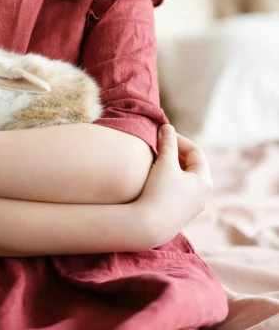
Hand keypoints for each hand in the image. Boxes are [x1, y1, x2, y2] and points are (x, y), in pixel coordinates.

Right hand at [135, 124, 212, 247]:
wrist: (148, 226)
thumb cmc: (159, 191)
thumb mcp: (165, 163)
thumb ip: (168, 143)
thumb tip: (168, 127)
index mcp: (204, 181)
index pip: (195, 152)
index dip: (179, 139)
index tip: (164, 134)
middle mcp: (203, 195)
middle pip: (192, 165)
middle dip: (176, 152)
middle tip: (160, 144)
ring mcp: (193, 206)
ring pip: (185, 178)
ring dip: (173, 166)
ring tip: (157, 159)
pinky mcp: (181, 214)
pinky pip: (179, 190)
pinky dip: (170, 179)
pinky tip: (156, 178)